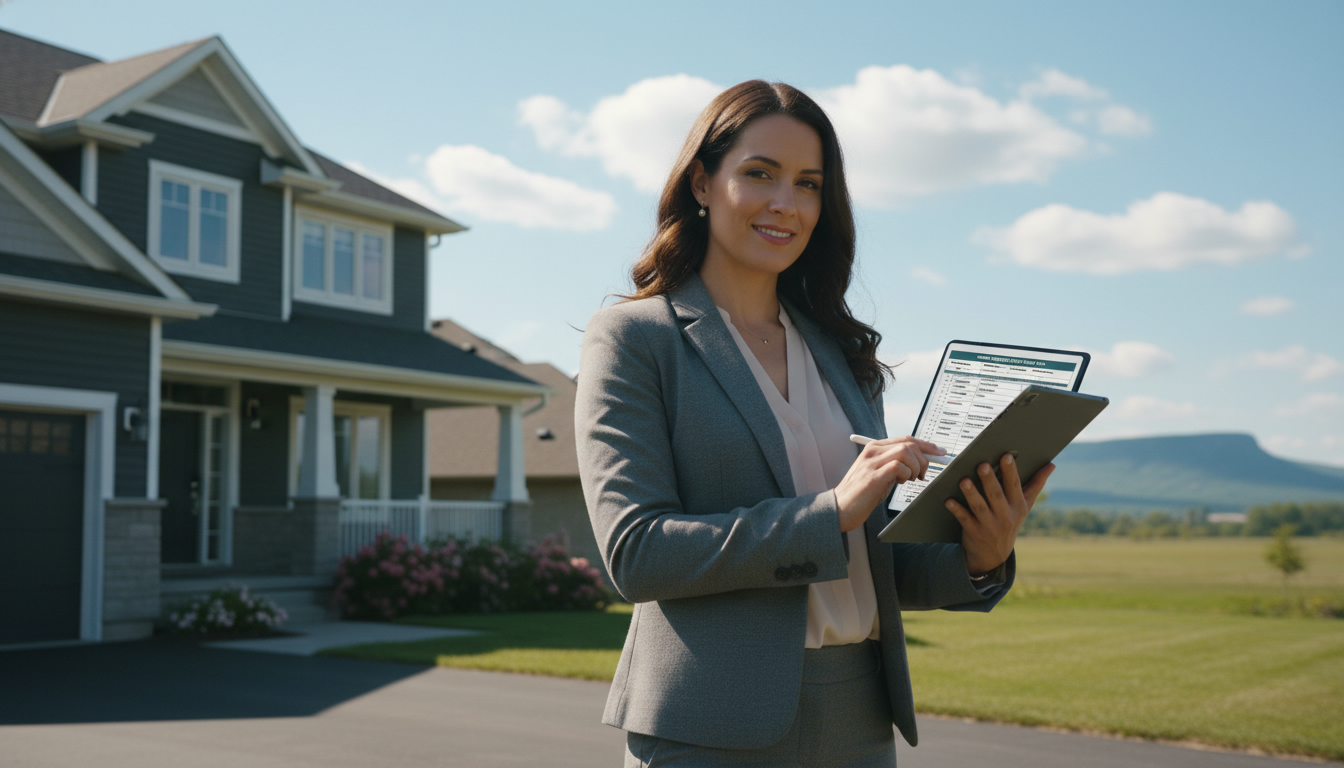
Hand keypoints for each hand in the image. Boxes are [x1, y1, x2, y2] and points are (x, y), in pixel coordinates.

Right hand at [834, 436, 944, 532]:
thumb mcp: (880, 474)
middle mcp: (873, 451)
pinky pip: (899, 466)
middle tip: (923, 474)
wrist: (840, 508)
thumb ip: (894, 465)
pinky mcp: (873, 476)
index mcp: (874, 448)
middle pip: (909, 443)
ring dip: (915, 467)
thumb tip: (918, 462)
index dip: (926, 445)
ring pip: (906, 452)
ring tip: (910, 479)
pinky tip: (900, 482)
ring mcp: (872, 462)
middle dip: (924, 458)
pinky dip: (906, 474)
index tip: (940, 452)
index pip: (906, 439)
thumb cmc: (861, 494)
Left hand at [944, 454, 1053, 574]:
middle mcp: (1005, 516)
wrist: (994, 555)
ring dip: (971, 494)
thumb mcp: (1024, 506)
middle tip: (981, 465)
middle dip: (989, 480)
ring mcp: (989, 525)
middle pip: (996, 495)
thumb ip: (1036, 484)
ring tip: (963, 480)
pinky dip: (957, 510)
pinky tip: (948, 500)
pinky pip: (964, 519)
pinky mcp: (974, 532)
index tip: (1006, 456)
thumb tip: (1052, 465)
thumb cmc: (1010, 520)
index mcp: (1018, 506)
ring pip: (979, 507)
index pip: (1014, 486)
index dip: (1010, 471)